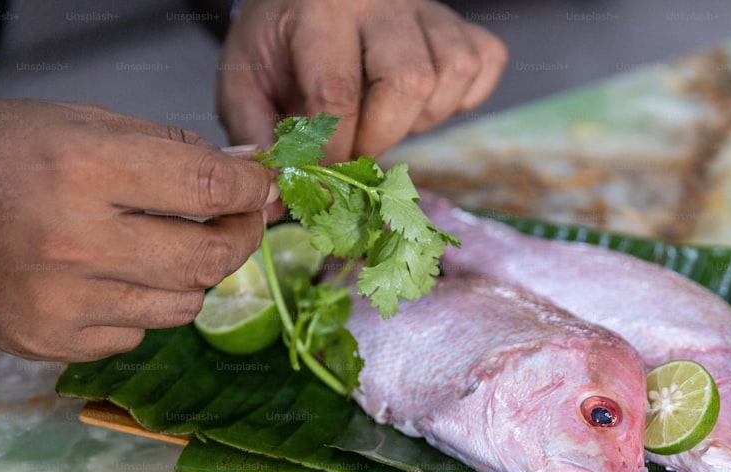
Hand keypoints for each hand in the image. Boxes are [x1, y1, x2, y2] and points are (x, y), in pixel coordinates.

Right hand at [0, 99, 276, 360]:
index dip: (251, 190)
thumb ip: (170, 149)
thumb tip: (244, 171)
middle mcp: (75, 241)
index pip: (208, 190)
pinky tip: (114, 279)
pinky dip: (141, 308)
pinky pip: (135, 336)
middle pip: (209, 260)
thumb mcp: (80, 122)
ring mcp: (62, 301)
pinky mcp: (50, 341)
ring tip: (167, 248)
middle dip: (242, 238)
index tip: (261, 189)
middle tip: (241, 222)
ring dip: (191, 276)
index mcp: (84, 168)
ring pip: (182, 307)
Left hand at [217, 0, 506, 161]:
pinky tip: (422, 103)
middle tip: (356, 147)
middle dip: (382, 137)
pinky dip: (461, 98)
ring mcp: (428, 9)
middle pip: (409, 83)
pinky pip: (484, 64)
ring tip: (387, 117)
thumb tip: (277, 194)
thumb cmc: (280, 41)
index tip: (325, 179)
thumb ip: (255, 132)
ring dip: (422, 118)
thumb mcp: (246, 78)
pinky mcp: (460, 23)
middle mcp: (381, 1)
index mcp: (321, 10)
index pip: (338, 93)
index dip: (334, 152)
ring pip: (452, 74)